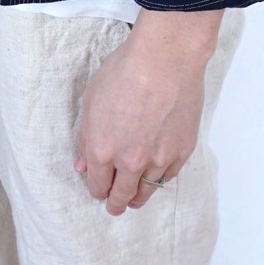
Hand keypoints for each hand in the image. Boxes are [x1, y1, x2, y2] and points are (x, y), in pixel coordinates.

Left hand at [73, 8, 224, 214]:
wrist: (166, 57)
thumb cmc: (125, 69)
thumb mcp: (92, 98)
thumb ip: (85, 136)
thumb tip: (82, 164)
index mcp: (102, 149)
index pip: (96, 184)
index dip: (96, 189)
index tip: (99, 191)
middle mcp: (129, 160)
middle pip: (121, 194)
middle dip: (115, 202)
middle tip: (115, 207)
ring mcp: (158, 158)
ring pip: (146, 190)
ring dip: (138, 196)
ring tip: (135, 199)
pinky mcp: (181, 151)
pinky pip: (168, 176)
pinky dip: (160, 178)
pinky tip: (156, 177)